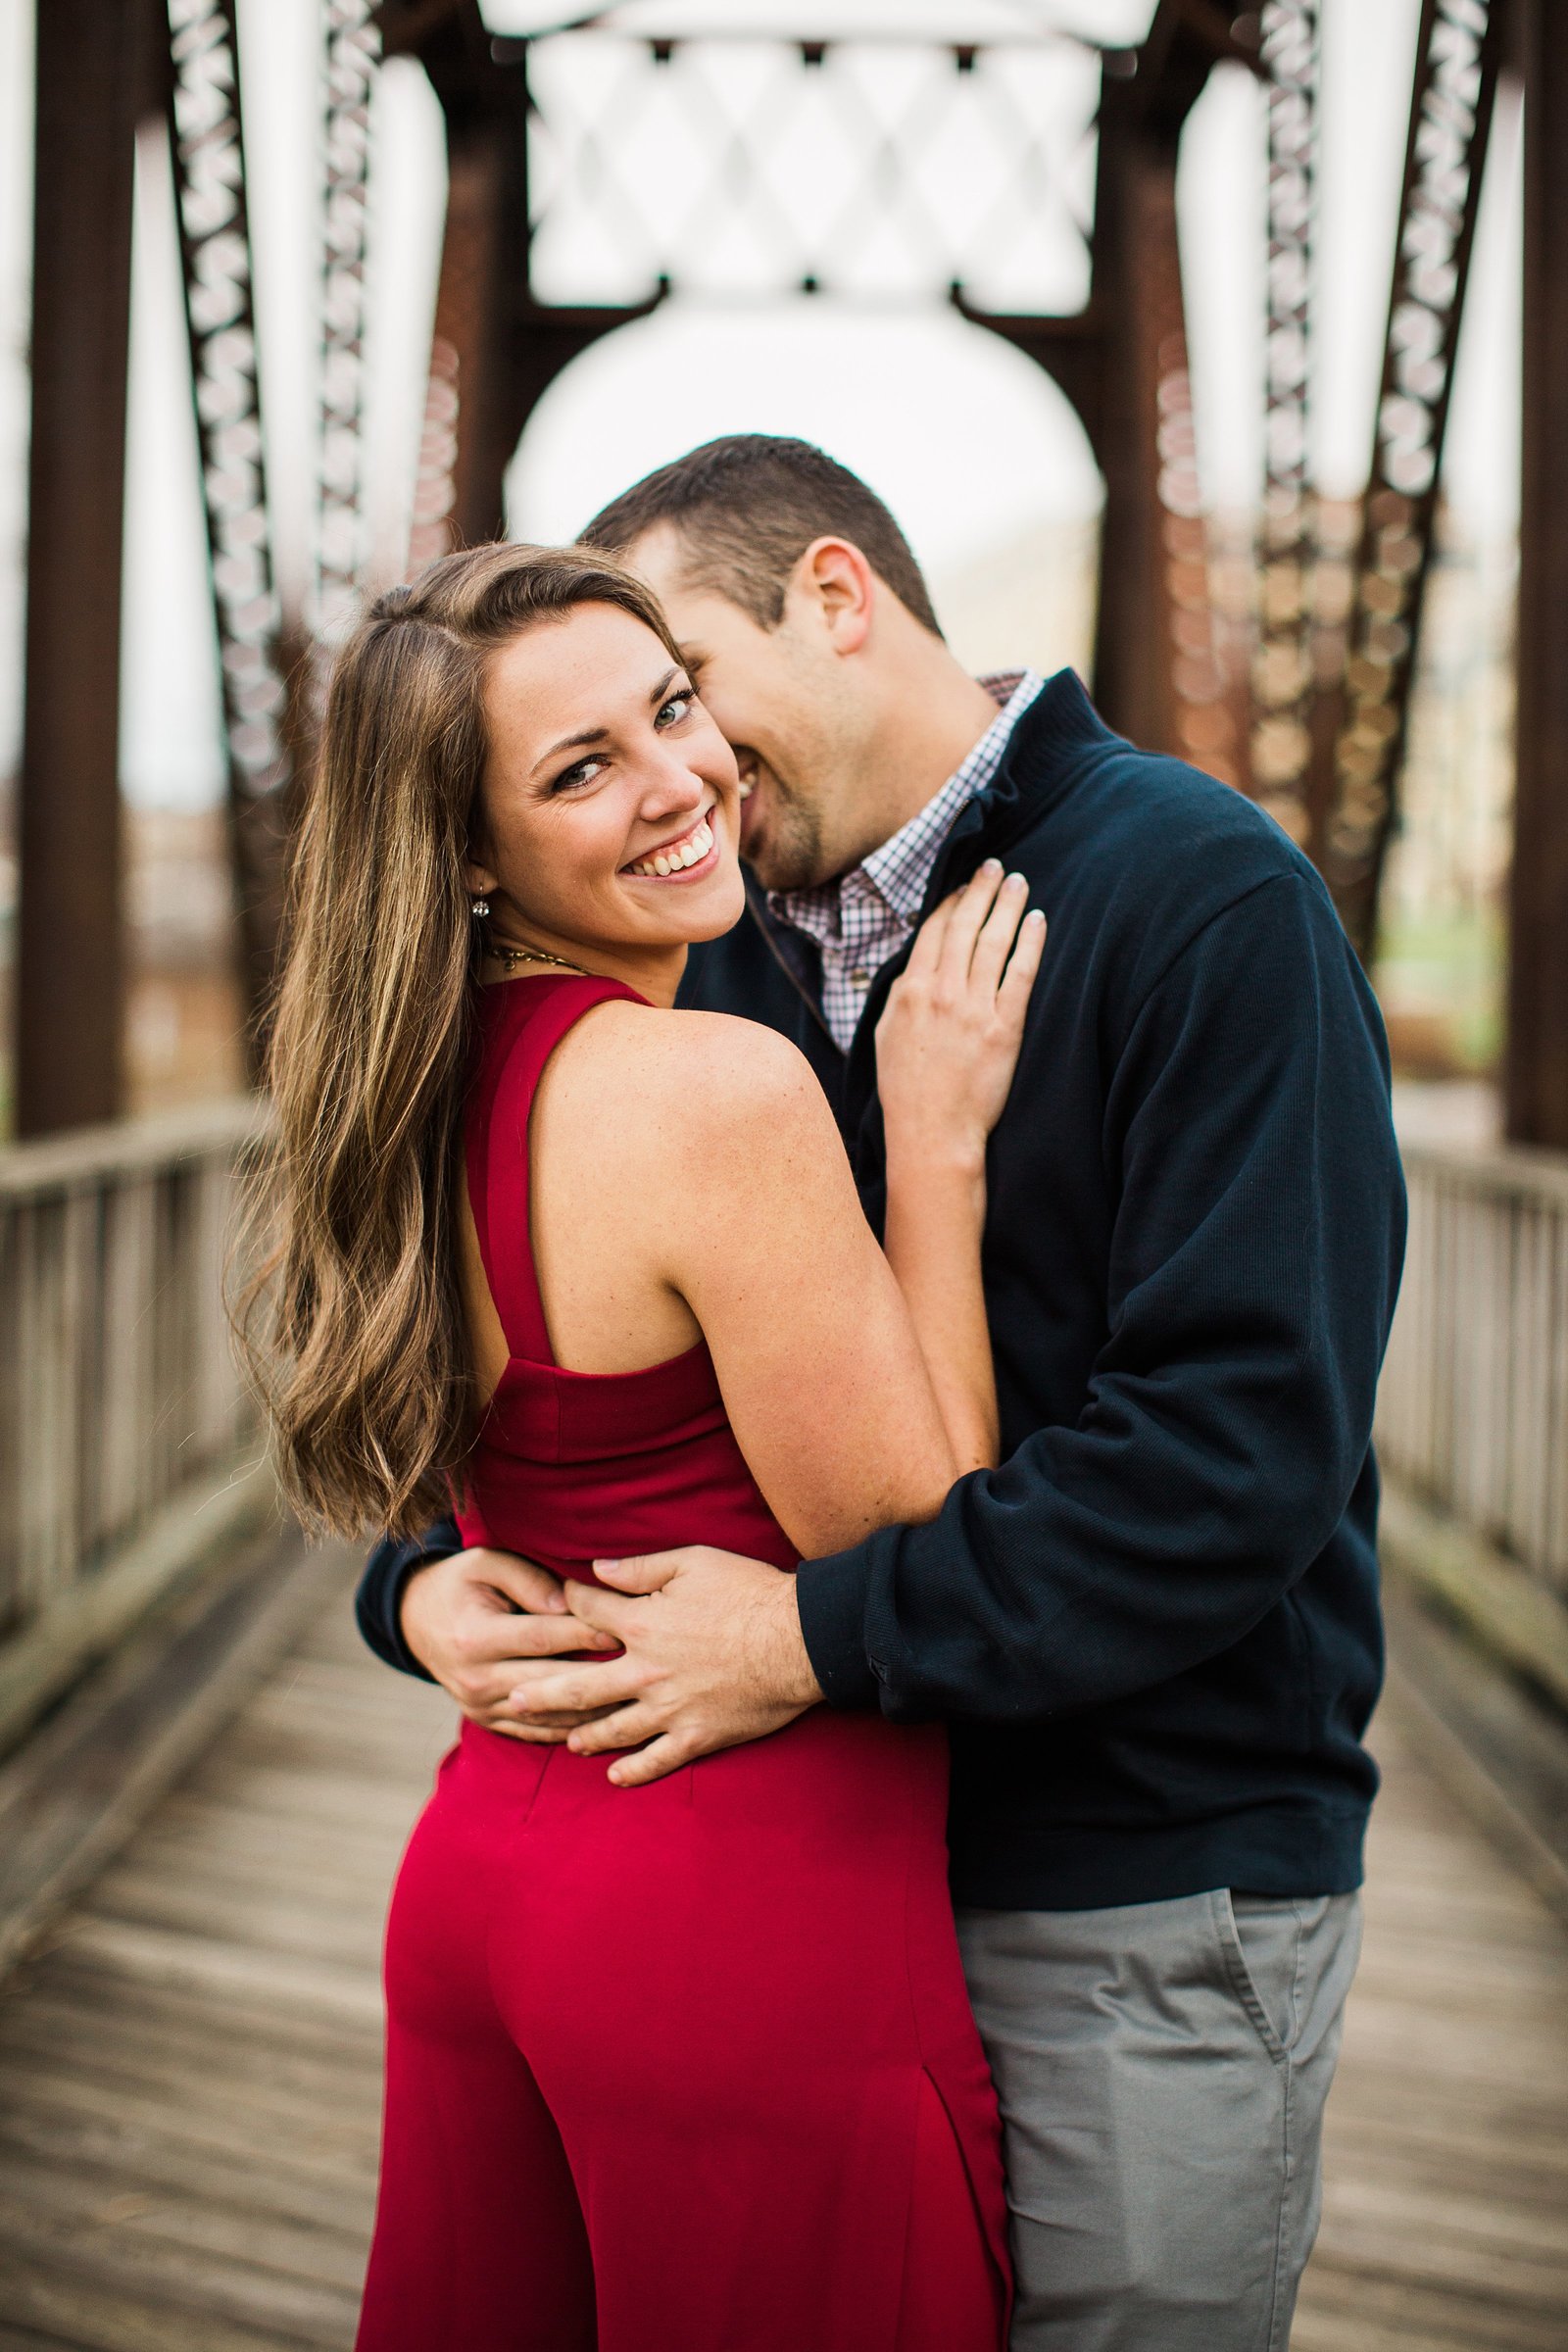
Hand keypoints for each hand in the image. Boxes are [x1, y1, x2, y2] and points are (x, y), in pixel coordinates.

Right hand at [401, 1547, 620, 1739]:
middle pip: (549, 1682)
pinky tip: (605, 1723)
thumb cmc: (461, 1583)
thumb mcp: (485, 1563)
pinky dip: (571, 1729)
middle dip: (597, 1678)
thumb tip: (568, 1602)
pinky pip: (536, 1732)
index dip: (585, 1634)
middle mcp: (476, 1678)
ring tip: (634, 1704)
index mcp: (476, 1636)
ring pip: (547, 1716)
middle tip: (640, 1672)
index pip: (542, 1637)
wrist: (416, 1622)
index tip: (624, 1630)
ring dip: (591, 1713)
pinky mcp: (488, 1721)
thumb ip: (528, 1579)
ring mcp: (481, 1706)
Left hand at [503, 1547, 823, 1786]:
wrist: (798, 1639)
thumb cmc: (748, 1593)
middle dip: (541, 1692)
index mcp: (641, 1625)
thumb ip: (641, 1569)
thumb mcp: (693, 1563)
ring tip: (564, 1740)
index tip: (557, 1601)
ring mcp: (668, 1709)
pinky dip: (633, 1770)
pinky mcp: (696, 1736)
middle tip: (512, 1699)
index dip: (569, 1602)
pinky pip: (656, 1759)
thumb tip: (597, 1569)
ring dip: (582, 1734)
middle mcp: (645, 1672)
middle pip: (578, 1686)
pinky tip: (615, 1776)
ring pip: (611, 1728)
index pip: (588, 1614)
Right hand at [875, 860, 1045, 1177]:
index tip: (966, 885)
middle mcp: (941, 993)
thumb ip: (901, 997)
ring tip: (1020, 883)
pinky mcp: (1004, 1027)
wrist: (932, 1133)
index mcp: (909, 992)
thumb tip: (914, 971)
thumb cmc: (907, 1092)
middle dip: (982, 891)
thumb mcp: (886, 1036)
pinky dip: (1030, 943)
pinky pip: (1021, 974)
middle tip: (997, 867)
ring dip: (1008, 906)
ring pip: (993, 942)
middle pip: (964, 926)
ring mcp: (974, 1008)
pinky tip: (1038, 922)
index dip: (951, 903)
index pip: (933, 932)